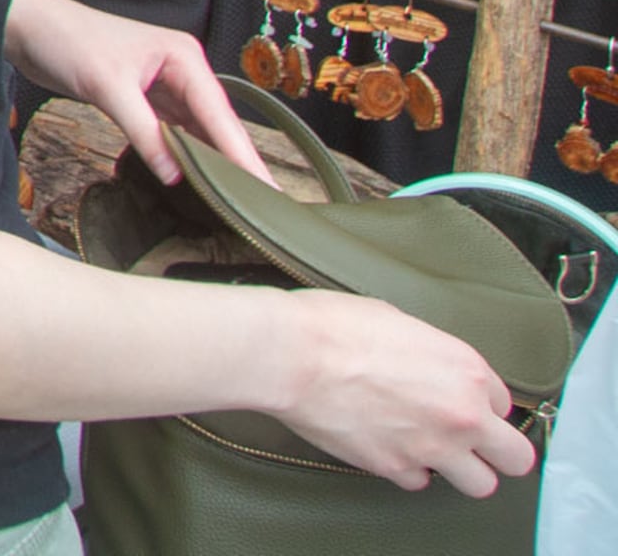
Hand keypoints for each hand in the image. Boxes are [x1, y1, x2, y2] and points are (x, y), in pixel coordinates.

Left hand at [6, 0, 267, 185]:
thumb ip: (143, 132)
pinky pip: (174, 131)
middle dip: (238, 162)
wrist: (27, 27)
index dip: (244, 155)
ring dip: (213, 161)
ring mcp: (164, 86)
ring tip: (240, 201)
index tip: (267, 190)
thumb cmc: (66, 41)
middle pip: (216, 125)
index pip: (221, 115)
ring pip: (197, 130)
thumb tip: (175, 175)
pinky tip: (198, 178)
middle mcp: (182, 71)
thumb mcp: (107, 87)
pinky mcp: (144, 99)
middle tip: (265, 206)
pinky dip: (185, 153)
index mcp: (184, 58)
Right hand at [266, 289, 536, 494]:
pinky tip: (388, 447)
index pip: (502, 404)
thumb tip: (428, 366)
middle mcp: (461, 415)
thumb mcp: (397, 321)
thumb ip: (431, 355)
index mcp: (466, 371)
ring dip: (461, 469)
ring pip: (480, 484)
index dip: (479, 402)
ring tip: (434, 452)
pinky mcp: (394, 467)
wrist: (290, 355)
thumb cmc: (332, 327)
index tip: (461, 401)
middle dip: (498, 451)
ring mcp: (431, 447)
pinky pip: (418, 481)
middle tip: (475, 443)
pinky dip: (407, 468)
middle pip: (516, 457)